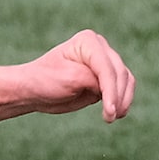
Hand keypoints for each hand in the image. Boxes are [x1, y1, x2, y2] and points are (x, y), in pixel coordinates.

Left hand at [17, 31, 135, 122]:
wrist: (34, 89)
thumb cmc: (45, 81)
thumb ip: (90, 80)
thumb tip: (109, 88)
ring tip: (114, 117)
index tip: (110, 110)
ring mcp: (104, 62)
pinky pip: (122, 87)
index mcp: (88, 41)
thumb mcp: (67, 79)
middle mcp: (100, 48)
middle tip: (111, 118)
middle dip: (118, 96)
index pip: (106, 67)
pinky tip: (117, 114)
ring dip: (124, 99)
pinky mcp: (104, 78)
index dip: (110, 89)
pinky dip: (122, 100)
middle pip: (119, 72)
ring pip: (125, 79)